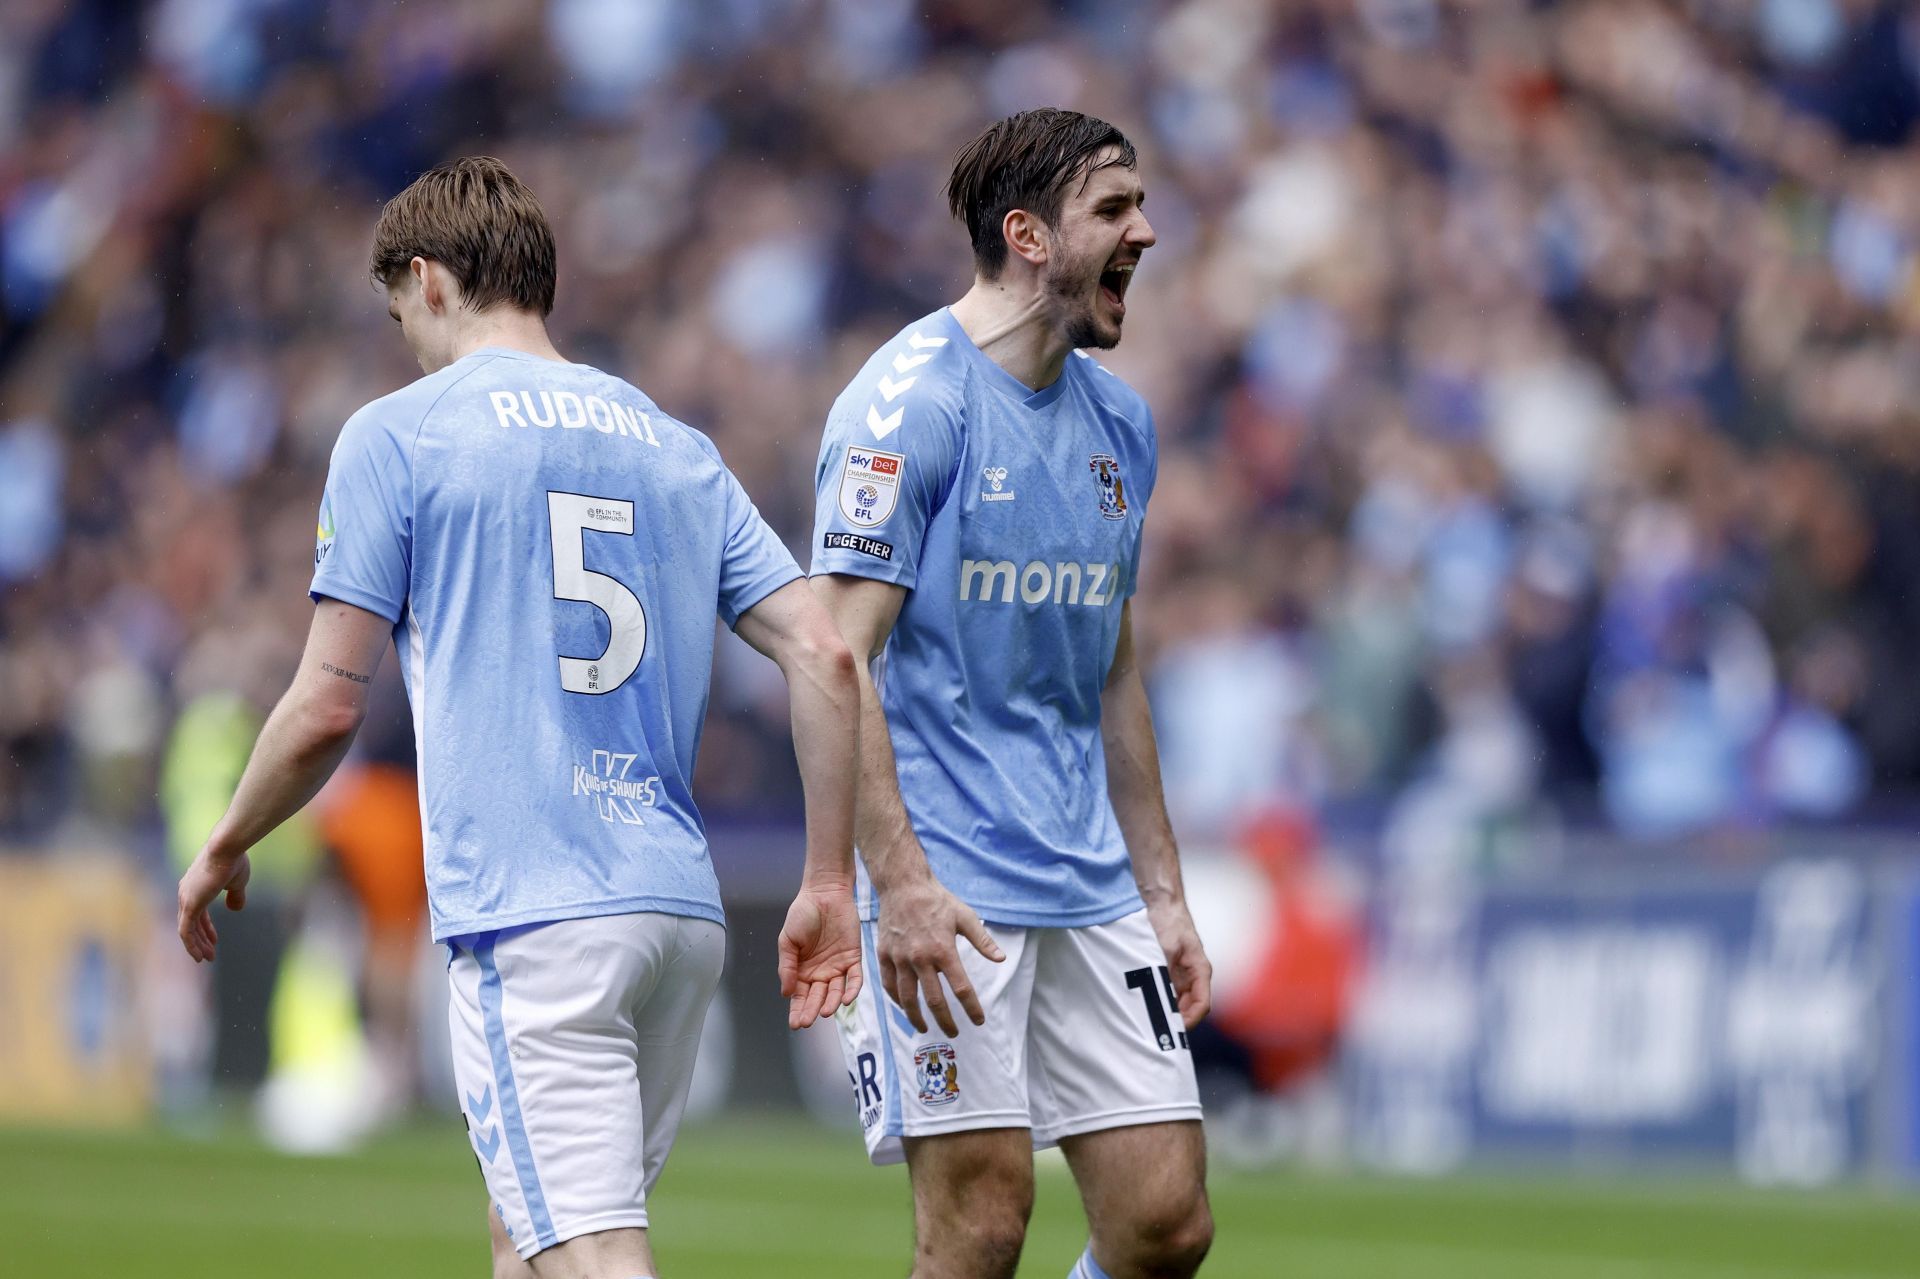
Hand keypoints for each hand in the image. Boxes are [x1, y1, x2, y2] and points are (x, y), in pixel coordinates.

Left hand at [177, 848, 251, 962]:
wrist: (227, 848)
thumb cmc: (233, 860)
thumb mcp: (237, 882)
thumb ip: (235, 896)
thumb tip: (235, 909)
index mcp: (195, 885)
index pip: (197, 912)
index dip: (206, 927)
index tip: (214, 939)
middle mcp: (186, 892)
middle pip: (190, 922)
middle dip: (201, 939)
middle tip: (209, 954)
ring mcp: (186, 899)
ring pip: (188, 930)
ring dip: (197, 946)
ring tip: (207, 958)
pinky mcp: (189, 905)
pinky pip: (186, 931)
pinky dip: (192, 945)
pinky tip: (200, 955)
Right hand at [778, 880, 863, 1029]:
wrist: (824, 894)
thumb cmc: (802, 914)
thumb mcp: (787, 941)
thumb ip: (787, 966)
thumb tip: (786, 993)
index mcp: (802, 970)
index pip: (800, 996)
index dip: (797, 1010)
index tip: (795, 1024)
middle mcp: (820, 973)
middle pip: (817, 997)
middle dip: (812, 1010)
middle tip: (808, 1021)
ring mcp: (837, 966)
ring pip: (836, 992)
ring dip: (831, 1003)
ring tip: (825, 1011)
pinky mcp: (853, 958)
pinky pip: (854, 978)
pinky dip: (852, 990)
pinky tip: (847, 999)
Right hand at [875, 873, 1004, 1036]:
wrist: (903, 885)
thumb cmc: (937, 900)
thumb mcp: (965, 916)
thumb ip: (983, 941)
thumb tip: (1000, 959)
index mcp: (944, 950)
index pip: (961, 988)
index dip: (972, 1008)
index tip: (978, 1020)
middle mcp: (921, 958)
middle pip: (934, 1000)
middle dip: (946, 1021)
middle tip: (954, 1033)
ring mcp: (900, 958)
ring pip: (907, 998)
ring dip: (917, 1017)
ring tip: (924, 1027)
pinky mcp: (884, 955)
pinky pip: (889, 984)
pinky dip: (896, 999)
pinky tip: (904, 1006)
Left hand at [1146, 897, 1211, 1028]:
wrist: (1160, 900)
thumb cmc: (1169, 920)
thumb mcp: (1165, 947)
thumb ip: (1165, 971)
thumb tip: (1161, 995)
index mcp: (1200, 970)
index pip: (1202, 1004)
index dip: (1190, 1020)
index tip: (1173, 1027)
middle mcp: (1192, 975)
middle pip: (1190, 1007)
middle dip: (1176, 1019)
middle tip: (1157, 1028)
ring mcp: (1180, 973)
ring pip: (1177, 1001)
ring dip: (1166, 1010)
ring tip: (1149, 1018)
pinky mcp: (1167, 970)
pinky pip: (1166, 991)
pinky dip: (1158, 999)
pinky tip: (1144, 1002)